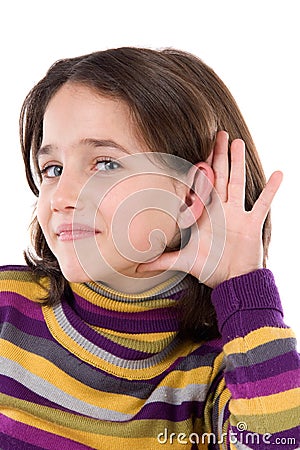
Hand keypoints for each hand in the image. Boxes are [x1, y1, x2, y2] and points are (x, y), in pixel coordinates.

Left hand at [137, 131, 282, 287]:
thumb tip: (136, 266)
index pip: (200, 187)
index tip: (194, 150)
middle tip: (217, 134)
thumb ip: (161, 260)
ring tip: (237, 142)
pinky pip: (263, 204)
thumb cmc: (209, 268)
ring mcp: (237, 215)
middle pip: (219, 176)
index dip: (197, 170)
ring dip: (237, 163)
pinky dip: (271, 190)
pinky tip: (279, 173)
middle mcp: (220, 210)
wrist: (232, 280)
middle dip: (218, 155)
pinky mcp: (252, 224)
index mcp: (204, 214)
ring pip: (237, 183)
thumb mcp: (182, 261)